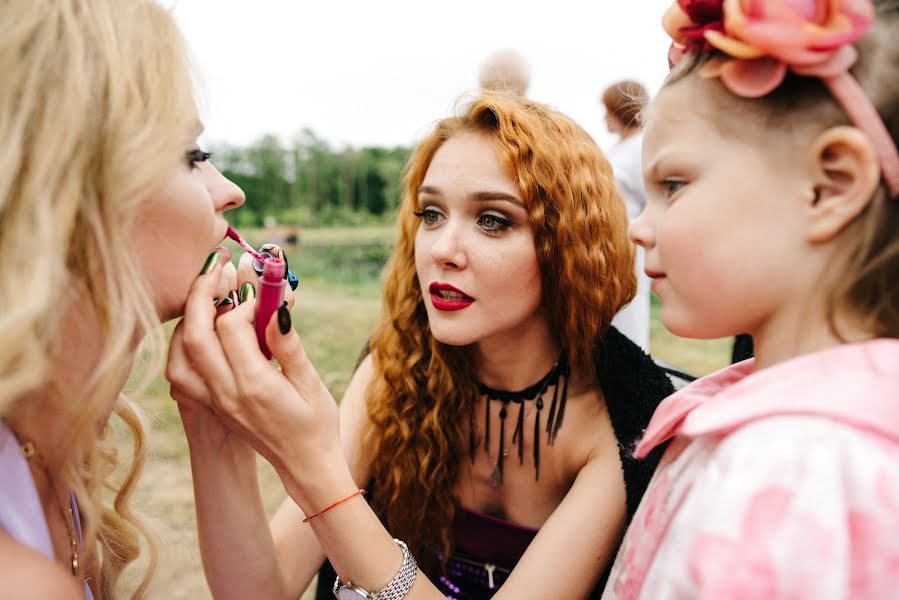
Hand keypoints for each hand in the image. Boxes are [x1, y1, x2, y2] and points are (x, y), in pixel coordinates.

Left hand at [169, 248, 297, 445]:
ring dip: (189, 318)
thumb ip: (288, 345)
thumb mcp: (311, 382)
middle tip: (221, 266)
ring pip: (179, 353)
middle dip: (204, 292)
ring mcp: (213, 402)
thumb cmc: (316, 424)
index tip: (262, 288)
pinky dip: (184, 344)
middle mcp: (226, 394)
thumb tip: (275, 307)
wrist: (305, 466)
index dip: (243, 299)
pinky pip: (181, 372)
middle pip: (195, 334)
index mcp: (254, 386)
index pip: (230, 328)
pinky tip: (203, 328)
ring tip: (210, 294)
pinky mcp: (210, 406)